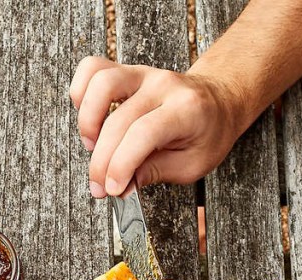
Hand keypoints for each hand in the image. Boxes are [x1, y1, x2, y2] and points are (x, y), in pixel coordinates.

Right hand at [69, 57, 241, 192]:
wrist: (220, 101)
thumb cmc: (208, 134)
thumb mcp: (192, 165)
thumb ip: (154, 173)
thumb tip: (120, 185)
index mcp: (186, 110)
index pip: (143, 135)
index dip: (121, 165)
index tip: (112, 188)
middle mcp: (163, 86)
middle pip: (118, 121)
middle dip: (102, 161)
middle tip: (100, 186)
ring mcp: (144, 74)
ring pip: (102, 82)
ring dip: (87, 120)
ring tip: (92, 146)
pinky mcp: (128, 71)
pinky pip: (93, 68)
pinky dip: (81, 92)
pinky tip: (88, 118)